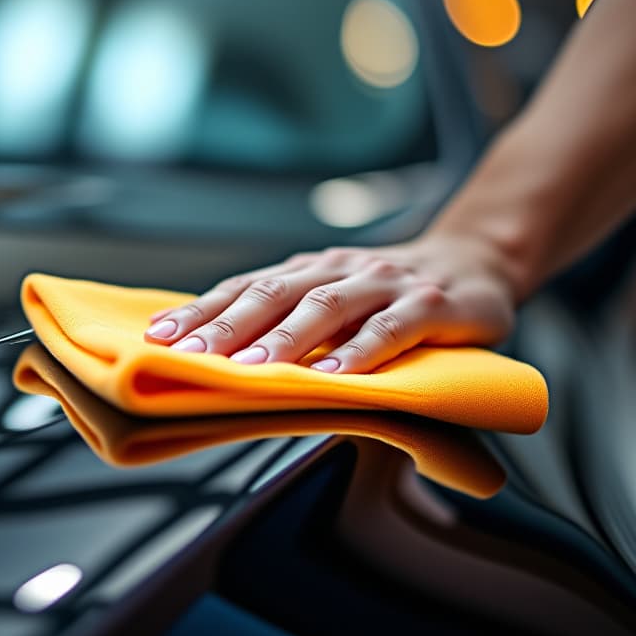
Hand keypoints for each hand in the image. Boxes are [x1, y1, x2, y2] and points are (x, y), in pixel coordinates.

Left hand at [143, 236, 516, 373]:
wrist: (478, 259)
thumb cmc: (393, 293)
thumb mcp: (339, 299)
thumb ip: (294, 320)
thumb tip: (223, 358)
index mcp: (311, 269)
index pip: (246, 287)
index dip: (202, 311)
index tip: (158, 337)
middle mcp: (341, 269)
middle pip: (275, 294)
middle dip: (228, 326)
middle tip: (189, 354)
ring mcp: (387, 284)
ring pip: (328, 306)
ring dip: (286, 338)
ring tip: (252, 370)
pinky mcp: (433, 304)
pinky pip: (393, 330)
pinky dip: (362, 353)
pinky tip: (334, 376)